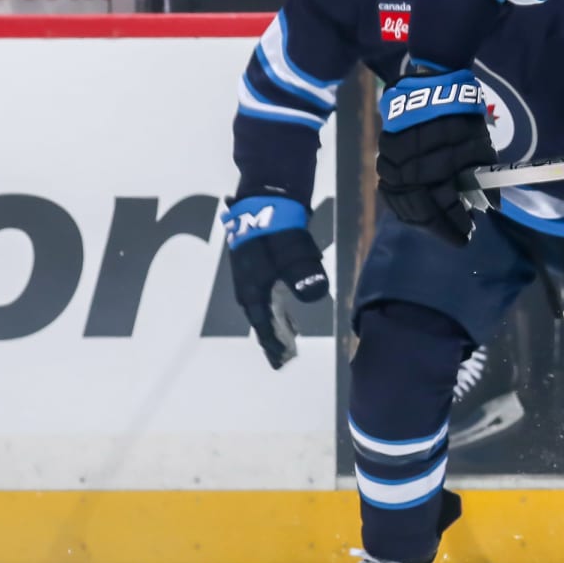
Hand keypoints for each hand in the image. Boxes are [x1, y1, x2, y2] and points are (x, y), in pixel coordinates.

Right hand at [220, 195, 327, 368]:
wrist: (263, 201)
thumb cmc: (276, 230)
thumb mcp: (292, 254)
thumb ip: (304, 275)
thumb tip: (316, 295)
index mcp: (253, 290)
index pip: (263, 325)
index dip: (272, 344)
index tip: (281, 361)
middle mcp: (247, 287)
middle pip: (260, 320)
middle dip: (271, 339)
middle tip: (282, 358)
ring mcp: (249, 275)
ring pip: (262, 308)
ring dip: (273, 324)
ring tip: (286, 340)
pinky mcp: (255, 265)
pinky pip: (264, 296)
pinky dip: (274, 308)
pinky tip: (285, 311)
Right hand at [375, 70, 495, 246]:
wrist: (429, 85)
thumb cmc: (460, 116)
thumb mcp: (479, 142)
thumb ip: (484, 173)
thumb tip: (492, 206)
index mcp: (437, 160)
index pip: (442, 201)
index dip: (455, 221)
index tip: (468, 233)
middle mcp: (409, 162)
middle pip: (421, 206)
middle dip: (441, 225)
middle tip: (458, 235)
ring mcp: (391, 159)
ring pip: (401, 201)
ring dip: (421, 219)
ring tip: (440, 226)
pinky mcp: (382, 156)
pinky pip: (389, 190)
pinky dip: (403, 205)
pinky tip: (417, 214)